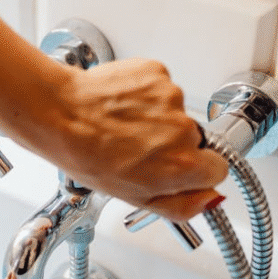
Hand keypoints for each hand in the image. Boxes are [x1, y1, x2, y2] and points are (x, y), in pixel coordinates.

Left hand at [39, 59, 229, 221]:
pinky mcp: (157, 73)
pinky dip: (144, 95)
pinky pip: (159, 88)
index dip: (195, 172)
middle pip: (194, 140)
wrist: (61, 115)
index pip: (216, 169)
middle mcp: (184, 130)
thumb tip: (211, 200)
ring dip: (155, 119)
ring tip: (121, 127)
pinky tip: (120, 107)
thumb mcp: (136, 198)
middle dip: (171, 145)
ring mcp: (171, 98)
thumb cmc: (88, 157)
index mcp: (184, 165)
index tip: (174, 169)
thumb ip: (182, 205)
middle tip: (135, 149)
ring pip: (175, 112)